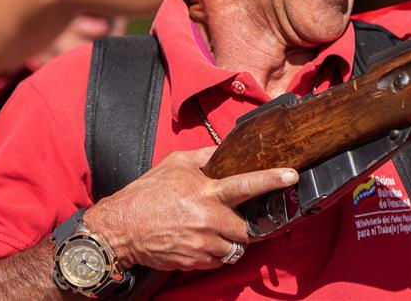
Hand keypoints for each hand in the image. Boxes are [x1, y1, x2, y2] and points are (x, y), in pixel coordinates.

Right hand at [84, 147, 296, 270]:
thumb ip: (205, 156)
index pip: (246, 184)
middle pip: (249, 228)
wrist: (119, 229)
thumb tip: (226, 148)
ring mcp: (202, 244)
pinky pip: (221, 260)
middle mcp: (208, 219)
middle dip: (253, 224)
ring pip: (237, 247)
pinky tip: (208, 240)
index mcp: (206, 192)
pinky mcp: (195, 261)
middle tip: (247, 217)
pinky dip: (220, 252)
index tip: (291, 176)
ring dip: (235, 240)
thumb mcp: (175, 164)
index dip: (271, 180)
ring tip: (222, 229)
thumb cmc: (146, 194)